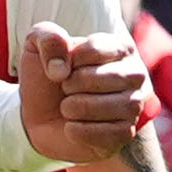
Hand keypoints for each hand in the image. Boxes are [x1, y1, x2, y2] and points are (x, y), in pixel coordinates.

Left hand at [15, 21, 149, 163]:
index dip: (70, 59)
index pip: (97, 48)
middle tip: (64, 88)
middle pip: (109, 77)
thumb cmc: (46, 77)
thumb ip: (46, 36)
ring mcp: (134, 105)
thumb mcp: (36, 47)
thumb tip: (61, 67)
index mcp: (119, 48)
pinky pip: (111, 134)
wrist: (39, 116)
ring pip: (115, 106)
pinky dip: (80, 131)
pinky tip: (71, 127)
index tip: (62, 67)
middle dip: (73, 84)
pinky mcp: (126, 133)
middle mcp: (135, 75)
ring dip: (77, 108)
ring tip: (67, 107)